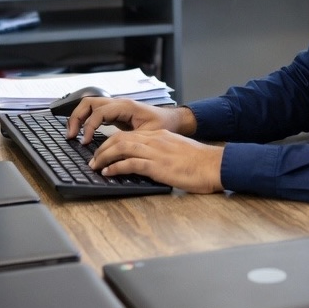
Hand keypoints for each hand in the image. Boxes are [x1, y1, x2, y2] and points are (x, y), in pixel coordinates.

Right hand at [66, 97, 196, 143]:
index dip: (89, 126)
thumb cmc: (164, 125)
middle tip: (71, 135)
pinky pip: (96, 112)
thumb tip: (112, 150)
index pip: (99, 111)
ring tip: (72, 134)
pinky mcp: (116, 113)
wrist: (174, 120)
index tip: (85, 141)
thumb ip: (130, 141)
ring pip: (90, 105)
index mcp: (126, 106)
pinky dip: (86, 120)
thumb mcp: (148, 135)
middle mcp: (119, 103)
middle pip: (89, 102)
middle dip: (77, 117)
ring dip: (79, 117)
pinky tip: (84, 134)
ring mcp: (116, 107)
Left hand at [89, 128, 223, 193]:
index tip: (103, 150)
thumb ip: (163, 152)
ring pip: (121, 148)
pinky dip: (115, 167)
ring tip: (95, 166)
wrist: (215, 165)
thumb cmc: (200, 163)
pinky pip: (130, 164)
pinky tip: (108, 173)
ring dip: (104, 156)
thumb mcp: (178, 151)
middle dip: (103, 148)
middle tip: (93, 159)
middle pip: (121, 138)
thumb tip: (150, 161)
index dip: (112, 142)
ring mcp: (156, 151)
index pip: (129, 134)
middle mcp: (155, 140)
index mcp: (160, 135)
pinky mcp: (157, 165)